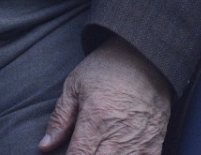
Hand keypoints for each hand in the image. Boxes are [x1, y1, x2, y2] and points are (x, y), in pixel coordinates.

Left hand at [40, 36, 172, 154]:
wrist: (145, 55)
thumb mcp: (75, 85)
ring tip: (99, 148)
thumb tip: (44, 147)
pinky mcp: (155, 143)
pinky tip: (119, 153)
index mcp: (95, 119)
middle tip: (83, 149)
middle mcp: (118, 135)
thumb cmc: (106, 68)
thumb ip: (60, 119)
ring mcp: (140, 141)